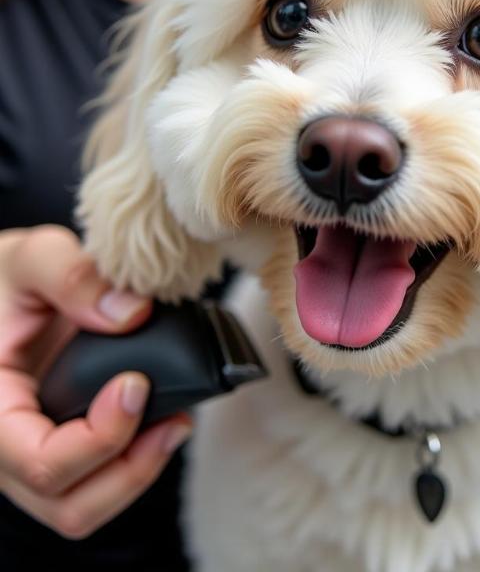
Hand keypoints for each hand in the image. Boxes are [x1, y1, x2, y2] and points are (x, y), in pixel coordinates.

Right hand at [0, 225, 191, 538]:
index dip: (97, 438)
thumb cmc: (9, 278)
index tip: (136, 384)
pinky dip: (134, 465)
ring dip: (137, 475)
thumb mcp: (31, 257)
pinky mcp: (62, 447)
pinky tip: (163, 423)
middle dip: (129, 470)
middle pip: (67, 504)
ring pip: (83, 509)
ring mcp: (32, 454)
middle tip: (174, 419)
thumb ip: (72, 277)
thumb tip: (131, 315)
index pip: (39, 462)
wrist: (7, 288)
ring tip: (175, 424)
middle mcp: (5, 446)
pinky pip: (95, 486)